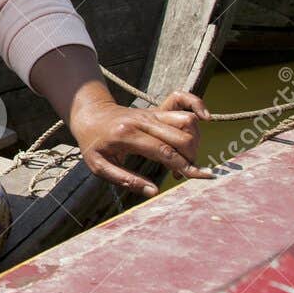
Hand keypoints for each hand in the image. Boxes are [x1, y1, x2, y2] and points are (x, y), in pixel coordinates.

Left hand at [68, 90, 211, 196]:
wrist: (89, 115)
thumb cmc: (93, 144)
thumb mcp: (99, 166)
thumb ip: (126, 180)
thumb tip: (154, 192)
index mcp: (127, 135)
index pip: (164, 151)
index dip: (183, 166)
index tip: (198, 177)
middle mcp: (143, 121)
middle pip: (181, 136)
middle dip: (190, 157)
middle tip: (182, 171)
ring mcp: (151, 113)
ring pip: (187, 120)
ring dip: (195, 140)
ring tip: (184, 156)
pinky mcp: (156, 109)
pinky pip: (183, 100)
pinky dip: (197, 105)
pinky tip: (204, 117)